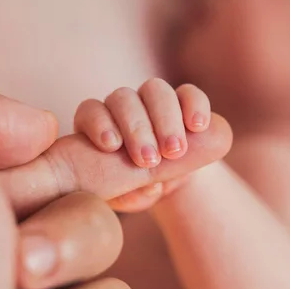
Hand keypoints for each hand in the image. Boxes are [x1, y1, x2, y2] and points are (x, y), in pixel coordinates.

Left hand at [73, 78, 212, 209]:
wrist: (167, 180)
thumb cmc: (134, 189)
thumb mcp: (128, 198)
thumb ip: (131, 197)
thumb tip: (150, 188)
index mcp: (100, 124)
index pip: (91, 111)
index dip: (99, 124)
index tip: (112, 147)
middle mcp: (123, 106)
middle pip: (124, 99)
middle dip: (137, 129)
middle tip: (149, 160)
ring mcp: (153, 100)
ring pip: (155, 90)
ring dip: (165, 119)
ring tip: (174, 150)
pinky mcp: (184, 101)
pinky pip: (189, 93)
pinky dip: (194, 105)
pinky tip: (198, 127)